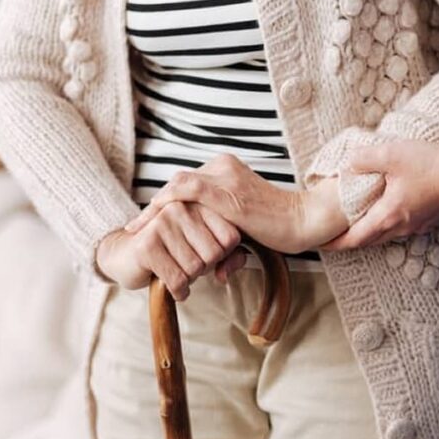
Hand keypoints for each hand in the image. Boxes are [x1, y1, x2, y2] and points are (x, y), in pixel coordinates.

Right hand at [95, 202, 240, 298]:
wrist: (124, 255)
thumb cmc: (170, 251)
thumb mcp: (203, 249)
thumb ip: (228, 256)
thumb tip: (226, 273)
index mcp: (198, 203)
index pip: (231, 237)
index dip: (223, 256)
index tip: (205, 255)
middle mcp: (181, 208)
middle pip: (214, 254)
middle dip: (204, 269)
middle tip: (188, 266)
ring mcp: (162, 223)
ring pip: (195, 268)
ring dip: (190, 280)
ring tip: (178, 272)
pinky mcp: (147, 245)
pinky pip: (177, 279)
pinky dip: (179, 291)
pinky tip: (174, 288)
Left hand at [124, 154, 348, 254]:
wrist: (304, 221)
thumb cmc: (280, 228)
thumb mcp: (244, 229)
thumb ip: (226, 239)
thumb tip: (218, 270)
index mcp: (226, 169)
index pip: (186, 183)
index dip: (165, 203)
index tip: (148, 223)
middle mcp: (223, 167)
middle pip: (178, 184)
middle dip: (155, 207)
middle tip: (135, 228)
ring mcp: (224, 178)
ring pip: (177, 186)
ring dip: (154, 209)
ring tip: (136, 228)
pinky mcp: (227, 193)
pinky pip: (187, 192)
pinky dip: (166, 204)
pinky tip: (152, 221)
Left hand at [322, 140, 438, 249]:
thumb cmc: (429, 164)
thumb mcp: (390, 154)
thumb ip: (363, 159)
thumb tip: (348, 164)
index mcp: (388, 216)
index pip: (355, 239)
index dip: (336, 243)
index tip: (322, 245)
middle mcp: (401, 227)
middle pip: (369, 240)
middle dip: (350, 240)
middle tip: (334, 236)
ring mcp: (415, 225)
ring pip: (385, 235)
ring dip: (368, 233)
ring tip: (355, 225)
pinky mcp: (426, 219)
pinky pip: (400, 228)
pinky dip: (386, 225)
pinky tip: (385, 212)